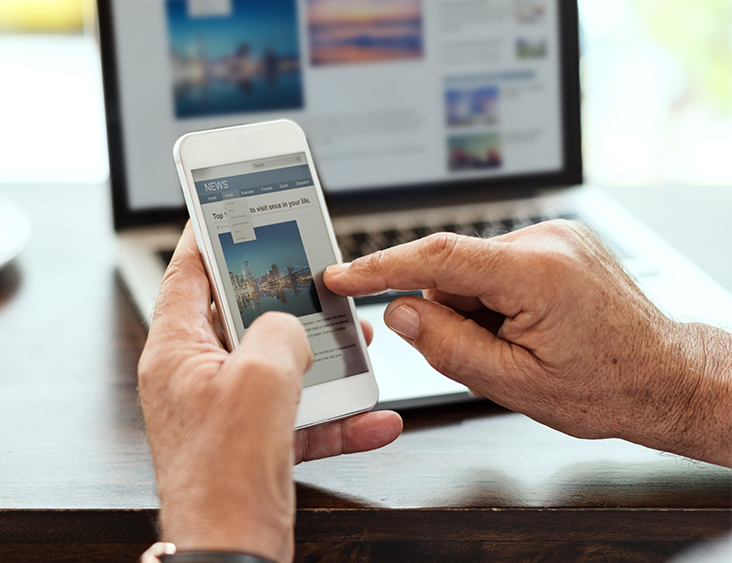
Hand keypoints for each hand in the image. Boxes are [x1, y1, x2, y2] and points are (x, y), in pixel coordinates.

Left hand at [138, 224, 401, 561]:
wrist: (231, 553)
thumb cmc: (223, 476)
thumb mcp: (260, 380)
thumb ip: (280, 334)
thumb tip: (292, 328)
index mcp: (176, 351)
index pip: (186, 274)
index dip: (208, 237)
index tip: (228, 211)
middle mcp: (194, 378)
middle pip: (239, 317)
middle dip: (285, 301)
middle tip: (314, 280)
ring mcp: (223, 412)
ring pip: (275, 365)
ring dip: (321, 357)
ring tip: (357, 345)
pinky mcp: (251, 444)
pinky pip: (297, 416)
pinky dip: (335, 415)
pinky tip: (373, 417)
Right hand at [324, 220, 731, 466]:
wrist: (664, 376)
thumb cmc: (605, 386)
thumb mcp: (513, 384)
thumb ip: (447, 346)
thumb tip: (398, 312)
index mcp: (536, 274)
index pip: (437, 258)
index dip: (380, 267)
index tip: (340, 275)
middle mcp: (546, 241)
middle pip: (452, 270)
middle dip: (450, 313)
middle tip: (490, 353)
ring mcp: (554, 236)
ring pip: (472, 270)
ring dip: (476, 308)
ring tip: (522, 343)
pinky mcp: (556, 241)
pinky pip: (495, 265)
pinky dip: (494, 298)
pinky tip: (528, 326)